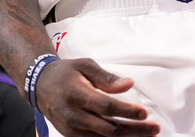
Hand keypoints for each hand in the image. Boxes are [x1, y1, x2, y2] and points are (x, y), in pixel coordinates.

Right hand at [36, 57, 159, 135]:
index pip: (106, 107)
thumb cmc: (66, 73)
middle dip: (134, 131)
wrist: (40, 86)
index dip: (126, 112)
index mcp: (77, 94)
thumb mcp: (85, 65)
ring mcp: (72, 130)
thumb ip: (107, 77)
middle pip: (108, 129)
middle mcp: (74, 116)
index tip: (144, 113)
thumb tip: (129, 84)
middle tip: (155, 128)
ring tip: (148, 136)